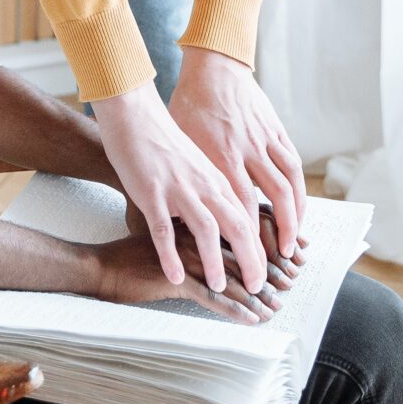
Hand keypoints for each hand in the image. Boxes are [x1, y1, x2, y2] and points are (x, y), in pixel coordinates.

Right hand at [84, 235, 276, 322]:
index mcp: (201, 201)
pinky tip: (248, 319)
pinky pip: (205, 291)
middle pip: (243, 244)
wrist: (100, 257)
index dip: (268, 242)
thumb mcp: (171, 223)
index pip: (245, 221)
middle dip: (267, 267)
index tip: (289, 259)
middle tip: (288, 287)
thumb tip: (218, 239)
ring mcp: (184, 244)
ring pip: (229, 268)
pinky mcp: (168, 266)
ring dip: (253, 292)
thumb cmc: (132, 240)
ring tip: (272, 308)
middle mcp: (196, 218)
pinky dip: (230, 307)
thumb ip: (196, 226)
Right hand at [91, 86, 265, 293]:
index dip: (260, 248)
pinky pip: (163, 229)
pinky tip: (175, 276)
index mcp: (218, 179)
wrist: (135, 115)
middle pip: (238, 226)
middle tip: (257, 287)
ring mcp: (178, 189)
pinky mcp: (150, 193)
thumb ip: (212, 192)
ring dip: (215, 261)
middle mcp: (204, 185)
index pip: (249, 218)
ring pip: (206, 230)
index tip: (266, 271)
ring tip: (219, 287)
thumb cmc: (165, 143)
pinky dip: (170, 255)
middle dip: (251, 260)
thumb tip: (225, 222)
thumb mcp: (199, 166)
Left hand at [169, 46, 307, 260]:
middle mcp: (246, 151)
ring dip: (293, 218)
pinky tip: (297, 208)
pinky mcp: (276, 131)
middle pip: (269, 202)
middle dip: (274, 238)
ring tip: (291, 244)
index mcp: (219, 156)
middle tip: (276, 265)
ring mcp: (265, 140)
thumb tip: (176, 215)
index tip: (245, 264)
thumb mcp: (180, 141)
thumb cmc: (187, 105)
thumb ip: (187, 175)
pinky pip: (294, 165)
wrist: (212, 66)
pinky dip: (299, 191)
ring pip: (288, 186)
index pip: (237, 207)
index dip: (243, 240)